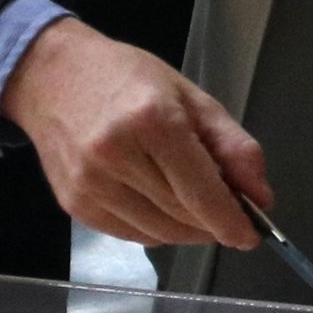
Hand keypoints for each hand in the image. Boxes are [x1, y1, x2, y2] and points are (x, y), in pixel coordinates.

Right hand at [1, 18, 269, 248]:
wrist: (52, 77)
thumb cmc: (126, 78)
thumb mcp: (190, 97)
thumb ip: (232, 146)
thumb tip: (260, 198)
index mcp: (152, 121)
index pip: (201, 193)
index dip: (231, 221)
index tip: (251, 235)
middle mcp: (116, 156)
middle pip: (182, 216)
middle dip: (212, 222)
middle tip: (226, 211)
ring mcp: (90, 185)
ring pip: (159, 234)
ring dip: (186, 230)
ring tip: (192, 205)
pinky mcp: (75, 205)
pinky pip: (132, 236)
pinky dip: (156, 229)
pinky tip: (158, 204)